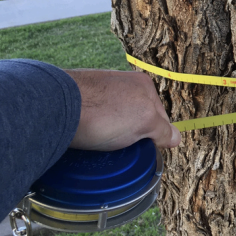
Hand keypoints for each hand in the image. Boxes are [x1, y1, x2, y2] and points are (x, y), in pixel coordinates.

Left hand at [65, 69, 180, 150]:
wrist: (59, 106)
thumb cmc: (103, 113)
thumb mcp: (143, 122)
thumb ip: (162, 129)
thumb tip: (177, 139)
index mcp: (143, 85)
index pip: (160, 116)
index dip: (154, 137)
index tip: (144, 152)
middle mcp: (124, 83)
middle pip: (138, 116)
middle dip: (134, 134)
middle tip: (124, 152)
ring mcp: (102, 89)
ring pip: (116, 118)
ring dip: (114, 132)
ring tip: (103, 147)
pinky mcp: (82, 98)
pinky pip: (96, 117)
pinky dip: (96, 128)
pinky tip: (89, 137)